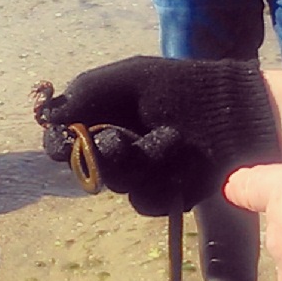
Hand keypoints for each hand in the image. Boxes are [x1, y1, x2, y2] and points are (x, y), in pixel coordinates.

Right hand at [37, 56, 278, 213]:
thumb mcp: (130, 78)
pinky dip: (164, 182)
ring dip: (143, 162)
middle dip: (107, 154)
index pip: (62, 143)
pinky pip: (148, 202)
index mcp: (100, 120)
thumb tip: (48, 116)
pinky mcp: (166, 195)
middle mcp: (115, 151)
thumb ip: (87, 92)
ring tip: (172, 138)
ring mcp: (140, 175)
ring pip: (119, 186)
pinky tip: (184, 162)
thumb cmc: (180, 86)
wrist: (233, 109)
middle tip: (123, 138)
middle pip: (88, 170)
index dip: (60, 146)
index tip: (67, 142)